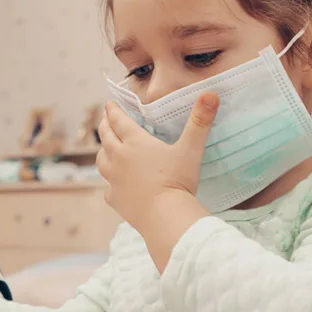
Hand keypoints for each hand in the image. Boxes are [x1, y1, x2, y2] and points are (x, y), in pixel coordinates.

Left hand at [97, 93, 217, 234]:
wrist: (165, 217)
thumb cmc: (178, 181)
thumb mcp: (190, 149)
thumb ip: (200, 121)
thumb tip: (211, 94)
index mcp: (135, 142)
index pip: (119, 120)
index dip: (113, 110)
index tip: (109, 103)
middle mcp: (119, 158)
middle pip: (106, 136)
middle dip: (105, 125)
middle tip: (105, 119)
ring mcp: (114, 179)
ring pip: (101, 160)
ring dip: (103, 150)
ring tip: (106, 147)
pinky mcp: (114, 199)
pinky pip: (108, 187)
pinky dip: (110, 182)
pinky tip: (114, 184)